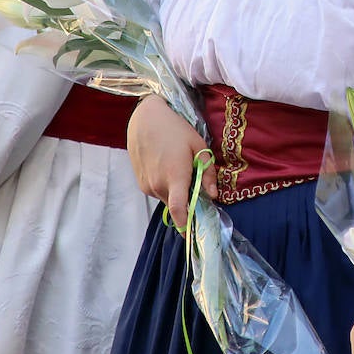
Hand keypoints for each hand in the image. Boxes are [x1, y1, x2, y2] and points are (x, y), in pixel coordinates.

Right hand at [126, 95, 212, 228]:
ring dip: (175, 192)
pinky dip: (166, 186)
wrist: (145, 119)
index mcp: (174, 176)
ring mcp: (147, 185)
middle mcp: (158, 184)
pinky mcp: (140, 183)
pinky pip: (158, 192)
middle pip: (176, 205)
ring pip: (167, 198)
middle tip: (195, 184)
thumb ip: (207, 173)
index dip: (186, 225)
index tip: (193, 234)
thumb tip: (213, 195)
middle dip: (187, 202)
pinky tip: (167, 167)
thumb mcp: (199, 146)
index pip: (178, 209)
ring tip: (179, 168)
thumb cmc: (175, 129)